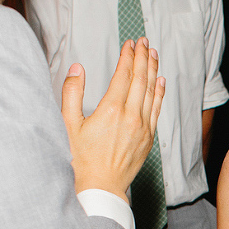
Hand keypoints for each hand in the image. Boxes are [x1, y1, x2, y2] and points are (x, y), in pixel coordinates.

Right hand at [62, 38, 165, 199]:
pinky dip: (160, 93)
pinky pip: (156, 110)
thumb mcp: (68, 125)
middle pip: (140, 79)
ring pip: (151, 92)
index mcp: (111, 111)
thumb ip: (71, 93)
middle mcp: (131, 117)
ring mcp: (143, 128)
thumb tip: (78, 68)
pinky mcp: (148, 139)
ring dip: (153, 70)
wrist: (101, 188)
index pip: (123, 75)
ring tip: (153, 54)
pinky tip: (160, 81)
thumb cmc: (80, 159)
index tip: (129, 43)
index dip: (127, 57)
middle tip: (144, 41)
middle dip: (142, 57)